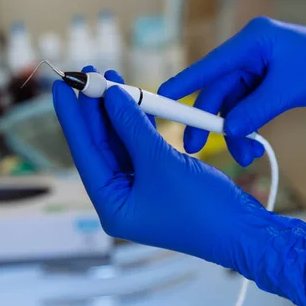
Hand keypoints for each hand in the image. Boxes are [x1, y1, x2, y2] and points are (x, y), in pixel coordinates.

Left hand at [53, 66, 305, 305]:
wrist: (243, 231)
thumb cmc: (203, 208)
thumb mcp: (161, 162)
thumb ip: (132, 127)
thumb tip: (110, 96)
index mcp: (111, 205)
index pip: (84, 153)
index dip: (72, 117)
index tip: (61, 86)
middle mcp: (119, 198)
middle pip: (99, 145)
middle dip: (95, 109)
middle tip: (90, 74)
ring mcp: (138, 189)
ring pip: (119, 142)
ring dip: (116, 112)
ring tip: (110, 79)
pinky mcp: (156, 181)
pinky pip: (138, 146)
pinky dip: (137, 123)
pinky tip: (132, 100)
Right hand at [158, 17, 305, 165]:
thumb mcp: (288, 89)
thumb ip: (255, 110)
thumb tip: (229, 130)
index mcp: (251, 42)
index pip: (210, 65)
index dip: (184, 83)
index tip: (161, 97)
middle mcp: (249, 54)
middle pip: (218, 91)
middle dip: (209, 121)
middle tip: (194, 147)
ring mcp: (256, 69)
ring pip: (232, 104)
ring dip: (233, 130)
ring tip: (242, 155)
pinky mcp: (264, 83)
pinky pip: (246, 107)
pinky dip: (246, 126)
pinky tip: (250, 145)